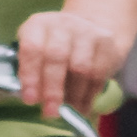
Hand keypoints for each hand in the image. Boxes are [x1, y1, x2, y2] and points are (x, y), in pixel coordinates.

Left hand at [14, 6, 130, 119]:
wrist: (87, 28)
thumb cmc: (53, 48)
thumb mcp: (36, 54)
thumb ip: (32, 73)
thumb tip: (35, 99)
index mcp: (38, 25)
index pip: (32, 48)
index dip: (30, 75)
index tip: (30, 100)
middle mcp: (62, 24)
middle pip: (57, 57)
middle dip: (53, 89)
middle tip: (51, 113)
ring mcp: (86, 30)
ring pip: (81, 68)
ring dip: (74, 95)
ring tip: (68, 112)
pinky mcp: (106, 41)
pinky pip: (99, 73)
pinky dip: (90, 95)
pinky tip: (83, 107)